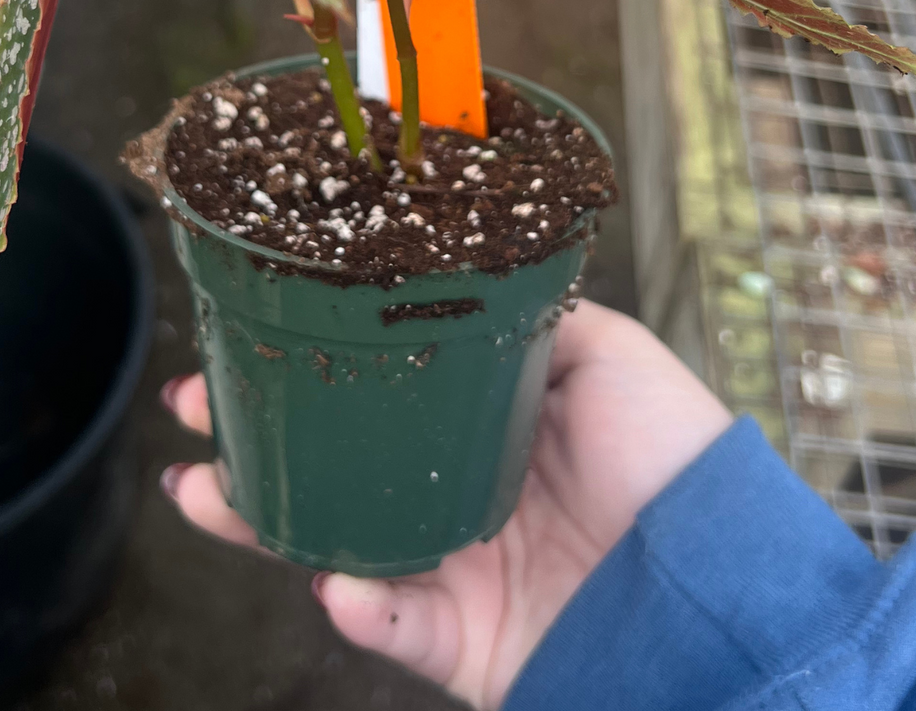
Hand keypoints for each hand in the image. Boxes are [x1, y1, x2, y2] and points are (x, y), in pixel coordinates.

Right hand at [160, 299, 731, 709]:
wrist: (721, 574)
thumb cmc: (672, 453)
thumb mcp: (607, 350)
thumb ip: (533, 317)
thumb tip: (472, 270)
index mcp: (482, 430)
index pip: (377, 396)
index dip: (314, 365)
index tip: (255, 331)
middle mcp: (456, 497)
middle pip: (335, 468)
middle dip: (255, 440)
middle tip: (194, 406)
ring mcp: (455, 572)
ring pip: (332, 546)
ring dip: (261, 523)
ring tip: (201, 491)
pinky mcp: (466, 645)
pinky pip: (393, 630)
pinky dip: (359, 608)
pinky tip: (333, 580)